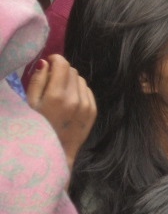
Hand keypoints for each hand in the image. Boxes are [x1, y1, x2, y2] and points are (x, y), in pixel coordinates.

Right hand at [26, 54, 95, 170]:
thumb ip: (37, 81)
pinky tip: (69, 101)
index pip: (63, 64)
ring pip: (81, 80)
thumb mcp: (29, 105)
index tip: (49, 62)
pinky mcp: (93, 111)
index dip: (55, 59)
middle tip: (51, 81)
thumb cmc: (35, 128)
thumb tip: (45, 62)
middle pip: (72, 71)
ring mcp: (87, 105)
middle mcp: (75, 99)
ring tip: (59, 93)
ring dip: (71, 81)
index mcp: (57, 96)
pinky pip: (88, 91)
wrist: (54, 153)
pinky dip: (79, 91)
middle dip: (61, 71)